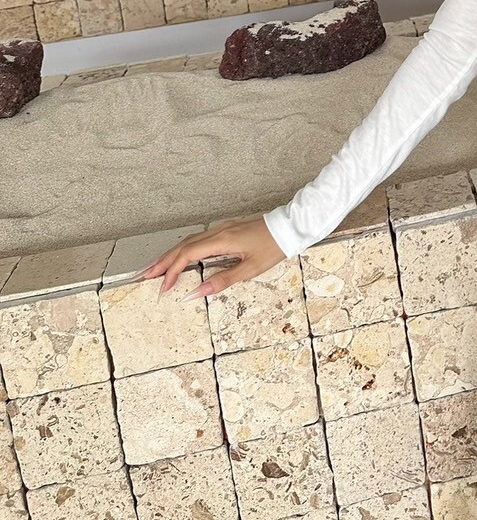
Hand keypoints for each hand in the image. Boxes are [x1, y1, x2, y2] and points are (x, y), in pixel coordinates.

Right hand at [132, 216, 286, 300]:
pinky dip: (184, 250)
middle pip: (183, 246)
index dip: (172, 271)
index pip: (188, 256)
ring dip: (171, 255)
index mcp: (222, 240)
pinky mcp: (227, 230)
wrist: (290, 226)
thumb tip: (197, 293)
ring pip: (189, 241)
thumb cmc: (274, 247)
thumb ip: (223, 280)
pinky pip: (198, 239)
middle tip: (144, 276)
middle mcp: (218, 231)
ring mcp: (222, 229)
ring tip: (156, 269)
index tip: (163, 288)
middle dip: (162, 262)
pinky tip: (180, 258)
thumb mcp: (250, 268)